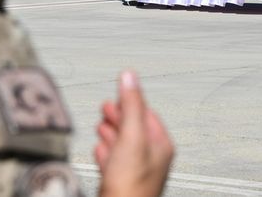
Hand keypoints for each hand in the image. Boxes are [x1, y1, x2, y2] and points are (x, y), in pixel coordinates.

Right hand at [94, 70, 173, 196]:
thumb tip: (130, 77)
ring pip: (125, 144)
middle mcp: (152, 158)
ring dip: (113, 131)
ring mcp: (137, 172)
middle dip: (120, 115)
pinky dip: (107, 151)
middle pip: (135, 128)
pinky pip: (115, 162)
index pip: (147, 113)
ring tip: (102, 123)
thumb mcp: (131, 135)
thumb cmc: (131, 185)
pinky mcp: (121, 183)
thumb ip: (131, 105)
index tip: (120, 90)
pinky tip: (101, 149)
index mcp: (160, 145)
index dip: (132, 100)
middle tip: (108, 106)